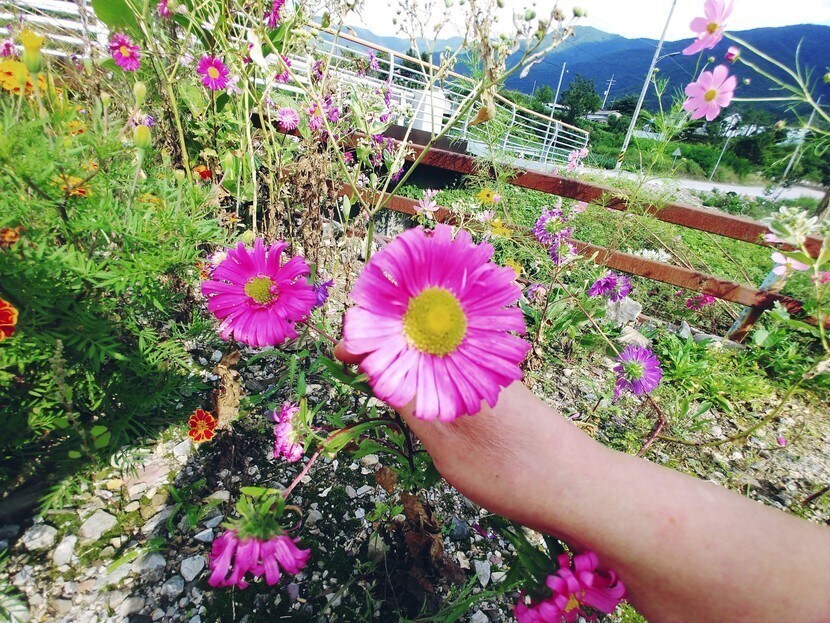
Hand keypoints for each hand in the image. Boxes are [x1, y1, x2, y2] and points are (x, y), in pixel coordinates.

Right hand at [333, 341, 594, 532]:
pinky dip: (430, 372)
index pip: (399, 330)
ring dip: (405, 356)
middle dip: (382, 343)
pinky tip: (421, 391)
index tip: (341, 353)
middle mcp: (473, 353)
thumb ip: (408, 399)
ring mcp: (488, 368)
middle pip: (416, 331)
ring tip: (381, 378)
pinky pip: (454, 365)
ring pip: (435, 348)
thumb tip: (372, 364)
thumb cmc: (512, 470)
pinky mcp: (499, 385)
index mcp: (455, 360)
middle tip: (354, 365)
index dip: (366, 336)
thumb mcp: (444, 442)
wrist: (581, 488)